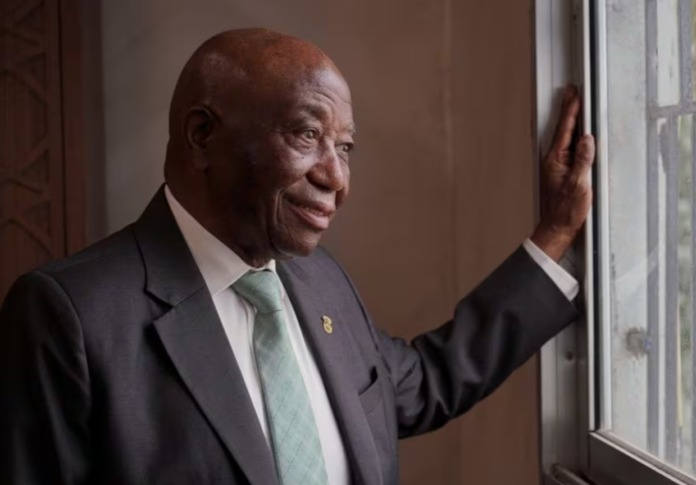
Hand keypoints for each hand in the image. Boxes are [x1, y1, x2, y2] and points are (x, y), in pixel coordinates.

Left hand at [532, 85, 595, 261]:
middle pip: (563, 129)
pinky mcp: (561, 171)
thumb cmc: (566, 210)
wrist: (556, 228)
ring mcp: (556, 165)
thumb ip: (583, 161)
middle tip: (572, 91)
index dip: (572, 110)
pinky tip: (577, 133)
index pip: (565, 129)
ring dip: (570, 121)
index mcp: (555, 160)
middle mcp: (553, 160)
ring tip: (575, 104)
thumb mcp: (579, 185)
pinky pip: (568, 148)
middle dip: (569, 109)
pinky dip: (573, 136)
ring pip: (565, 137)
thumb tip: (587, 139)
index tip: (576, 95)